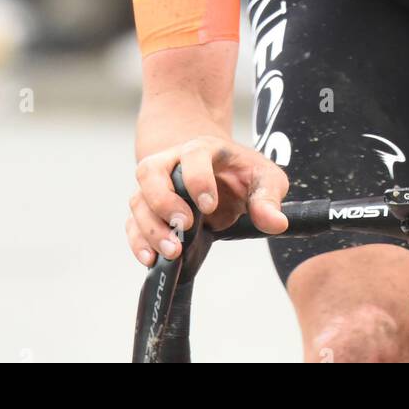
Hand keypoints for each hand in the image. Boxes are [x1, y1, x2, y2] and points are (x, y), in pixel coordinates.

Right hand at [127, 137, 288, 266]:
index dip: (198, 180)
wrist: (221, 173)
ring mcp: (155, 186)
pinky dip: (138, 241)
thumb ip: (269, 198)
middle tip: (183, 225)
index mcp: (202, 149)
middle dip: (163, 201)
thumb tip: (276, 223)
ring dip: (150, 227)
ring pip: (138, 200)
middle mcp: (171, 163)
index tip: (210, 206)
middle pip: (150, 172)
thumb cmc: (242, 173)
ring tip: (172, 251)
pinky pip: (132, 223)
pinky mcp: (148, 209)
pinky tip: (150, 259)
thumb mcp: (265, 178)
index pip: (192, 156)